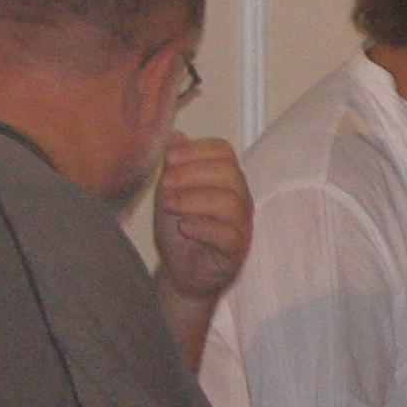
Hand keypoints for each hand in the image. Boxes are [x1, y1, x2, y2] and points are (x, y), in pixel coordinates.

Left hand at [152, 134, 252, 307]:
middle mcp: (239, 198)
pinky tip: (184, 227)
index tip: (168, 159)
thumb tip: (175, 135)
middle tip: (165, 184)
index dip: (196, 150)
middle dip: (192, 174)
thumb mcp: (170, 191)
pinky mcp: (237, 251)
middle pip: (229, 173)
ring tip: (169, 205)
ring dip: (193, 200)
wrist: (181, 270)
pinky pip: (228, 234)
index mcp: (225, 179)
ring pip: (230, 202)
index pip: (223, 151)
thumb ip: (174, 165)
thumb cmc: (180, 229)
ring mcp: (242, 225)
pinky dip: (203, 227)